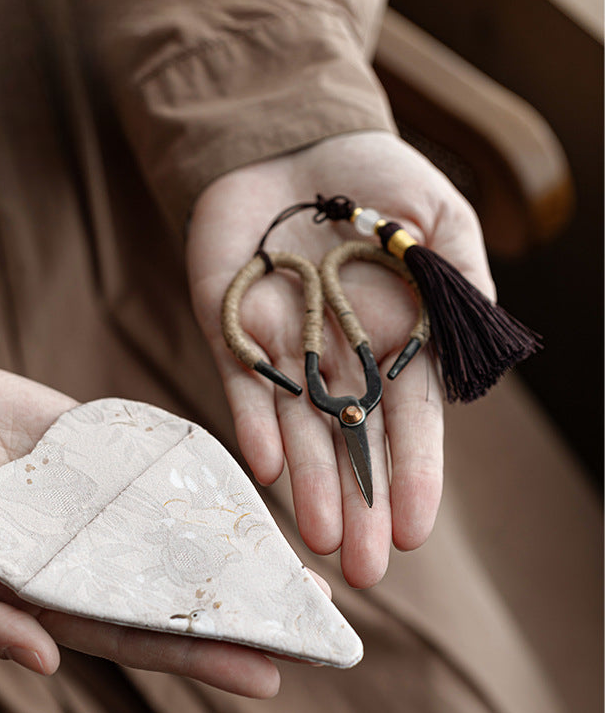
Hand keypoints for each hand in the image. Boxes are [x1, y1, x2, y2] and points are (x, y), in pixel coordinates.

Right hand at [0, 353, 280, 695]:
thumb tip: (45, 662)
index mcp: (34, 594)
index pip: (132, 635)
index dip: (198, 655)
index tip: (269, 674)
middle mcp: (75, 551)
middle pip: (171, 587)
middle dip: (241, 610)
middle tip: (320, 628)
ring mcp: (87, 494)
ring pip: (175, 526)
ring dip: (235, 547)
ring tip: (304, 566)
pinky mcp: (89, 441)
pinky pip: (154, 460)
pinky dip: (201, 476)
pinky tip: (253, 491)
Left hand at [187, 131, 492, 586]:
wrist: (290, 141)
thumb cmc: (373, 177)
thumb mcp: (437, 216)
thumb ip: (460, 281)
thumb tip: (478, 357)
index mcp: (398, 341)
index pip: (410, 422)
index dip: (414, 476)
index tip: (415, 531)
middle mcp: (343, 359)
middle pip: (353, 445)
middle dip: (361, 506)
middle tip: (365, 570)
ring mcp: (286, 350)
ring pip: (299, 432)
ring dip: (309, 487)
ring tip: (320, 542)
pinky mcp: (233, 333)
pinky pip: (243, 387)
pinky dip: (253, 424)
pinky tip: (264, 468)